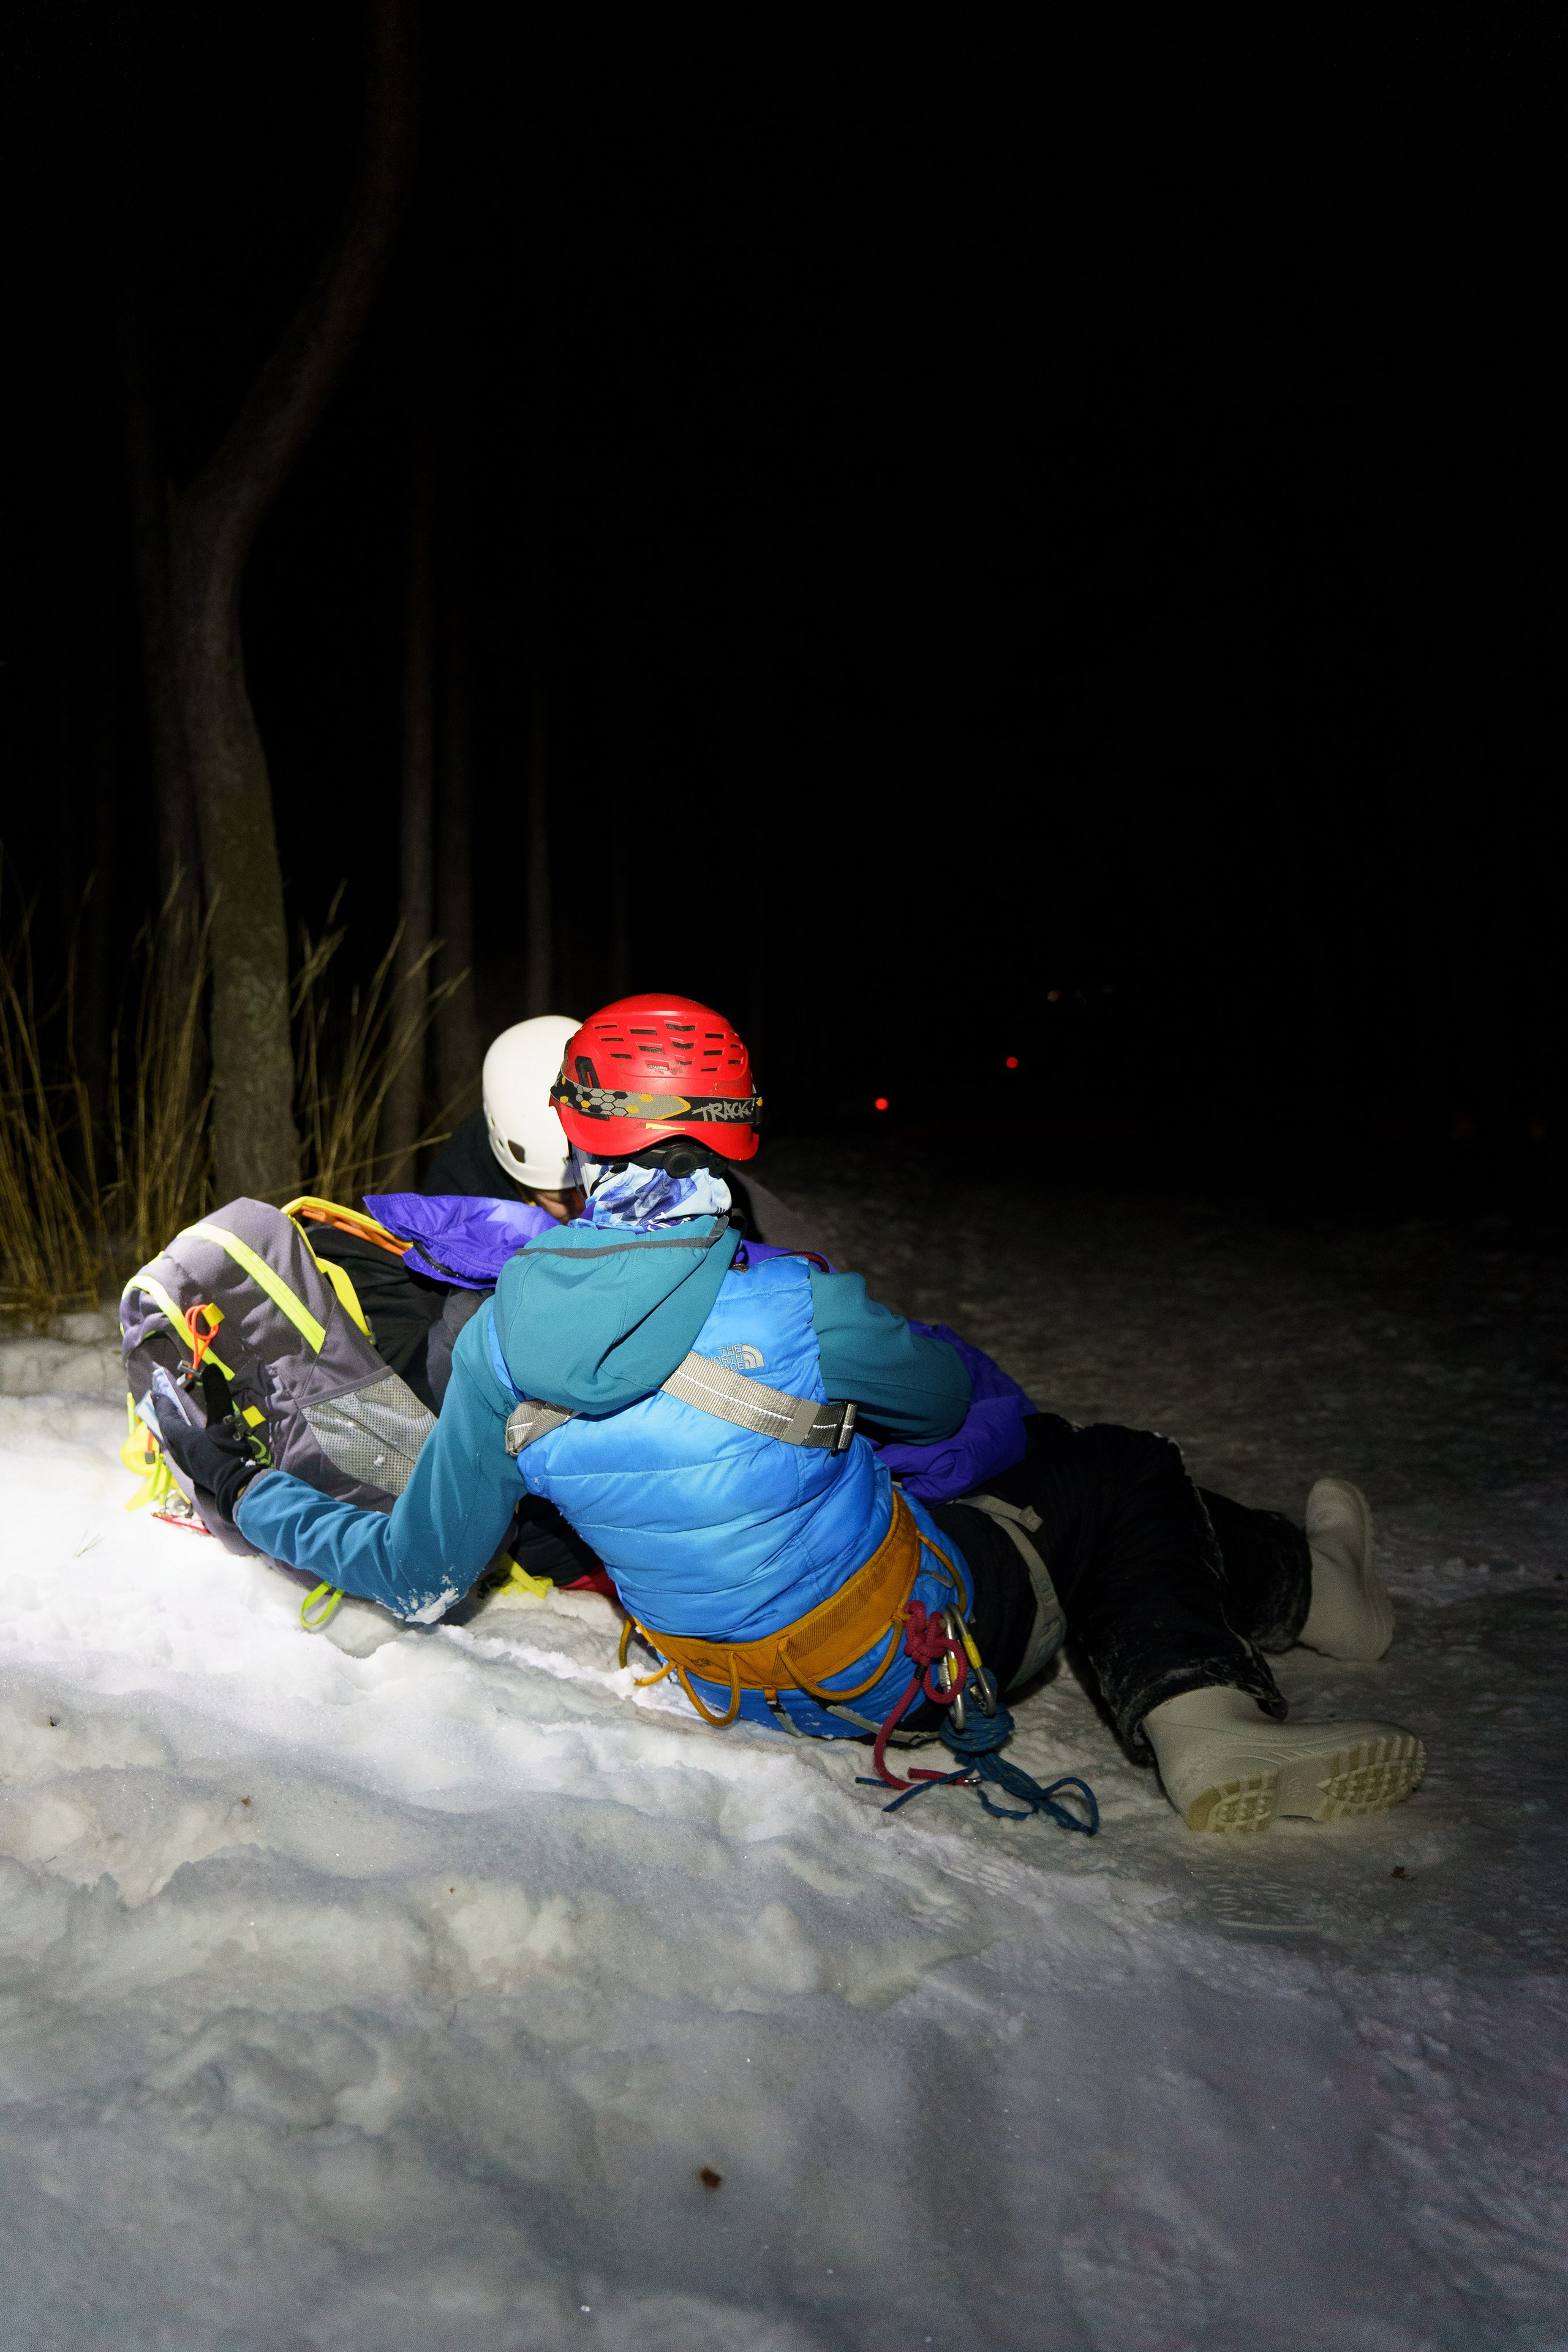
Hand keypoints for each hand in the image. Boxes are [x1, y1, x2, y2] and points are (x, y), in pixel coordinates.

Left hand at [152, 1398, 265, 1522]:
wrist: (236, 1485)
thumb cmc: (226, 1451)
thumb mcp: (223, 1419)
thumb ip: (217, 1394)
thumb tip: (211, 1369)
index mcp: (180, 1438)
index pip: (166, 1417)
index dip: (162, 1403)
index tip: (156, 1391)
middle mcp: (178, 1451)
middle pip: (165, 1430)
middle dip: (163, 1415)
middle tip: (161, 1403)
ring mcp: (186, 1463)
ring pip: (172, 1442)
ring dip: (171, 1428)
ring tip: (172, 1419)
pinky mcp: (194, 1472)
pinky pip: (180, 1451)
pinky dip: (179, 1439)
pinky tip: (187, 1440)